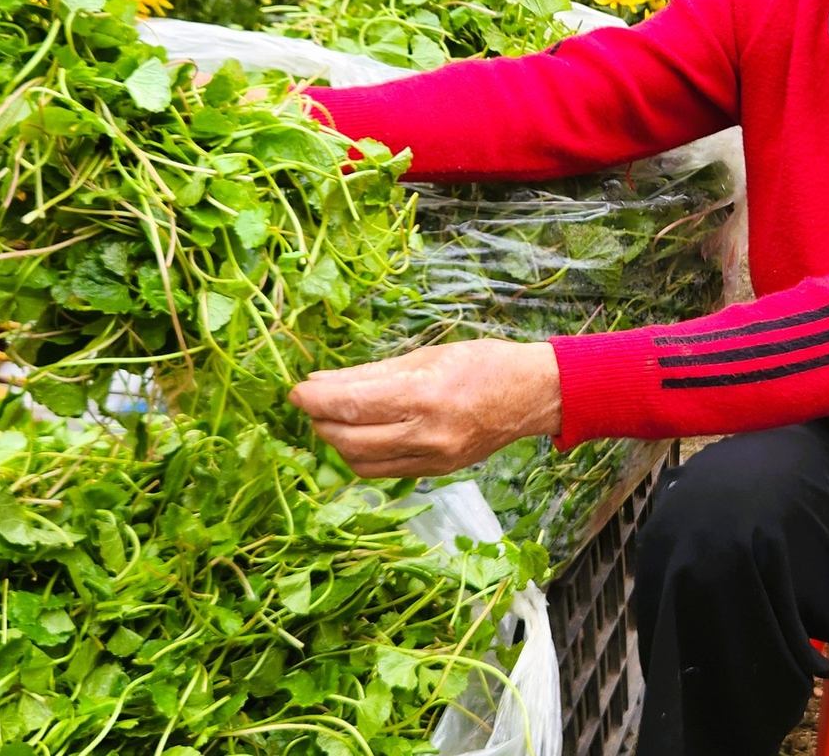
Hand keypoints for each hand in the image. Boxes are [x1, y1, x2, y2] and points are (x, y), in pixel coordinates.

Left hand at [288, 339, 562, 477]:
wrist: (532, 395)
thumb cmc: (482, 363)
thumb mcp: (426, 355)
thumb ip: (372, 373)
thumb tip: (323, 382)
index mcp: (424, 395)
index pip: (352, 405)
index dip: (315, 401)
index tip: (295, 391)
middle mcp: (427, 433)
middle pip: (350, 439)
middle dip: (320, 422)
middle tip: (310, 403)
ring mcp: (433, 458)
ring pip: (362, 463)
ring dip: (337, 442)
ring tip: (331, 419)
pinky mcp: (438, 472)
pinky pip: (385, 472)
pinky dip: (362, 456)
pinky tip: (358, 436)